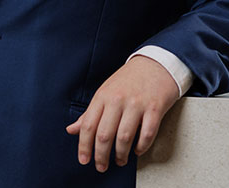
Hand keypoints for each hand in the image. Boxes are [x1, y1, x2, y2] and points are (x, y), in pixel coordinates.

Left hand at [65, 55, 179, 172]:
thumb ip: (89, 113)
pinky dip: (141, 147)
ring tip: (120, 160)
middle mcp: (118, 100)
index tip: (84, 160)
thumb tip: (71, 129)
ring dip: (121, 155)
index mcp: (103, 96)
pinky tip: (138, 150)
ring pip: (124, 138)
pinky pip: (147, 134)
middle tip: (102, 166)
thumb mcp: (106, 91)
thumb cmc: (130, 79)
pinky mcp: (155, 108)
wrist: (156, 63)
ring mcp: (137, 104)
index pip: (88, 126)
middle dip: (101, 156)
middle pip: (104, 135)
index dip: (84, 147)